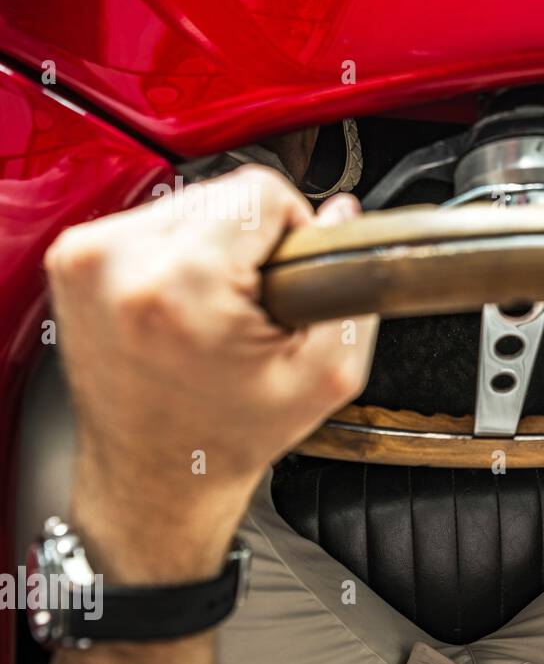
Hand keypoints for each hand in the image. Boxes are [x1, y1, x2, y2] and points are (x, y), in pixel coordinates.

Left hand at [44, 165, 377, 581]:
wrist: (155, 473)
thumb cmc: (225, 435)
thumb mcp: (323, 378)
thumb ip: (351, 293)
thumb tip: (342, 217)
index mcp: (182, 286)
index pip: (261, 190)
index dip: (293, 233)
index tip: (284, 284)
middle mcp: (120, 262)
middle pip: (222, 191)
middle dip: (248, 241)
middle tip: (249, 307)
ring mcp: (87, 257)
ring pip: (188, 200)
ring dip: (212, 244)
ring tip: (214, 307)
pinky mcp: (71, 258)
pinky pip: (151, 221)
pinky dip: (176, 253)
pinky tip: (182, 304)